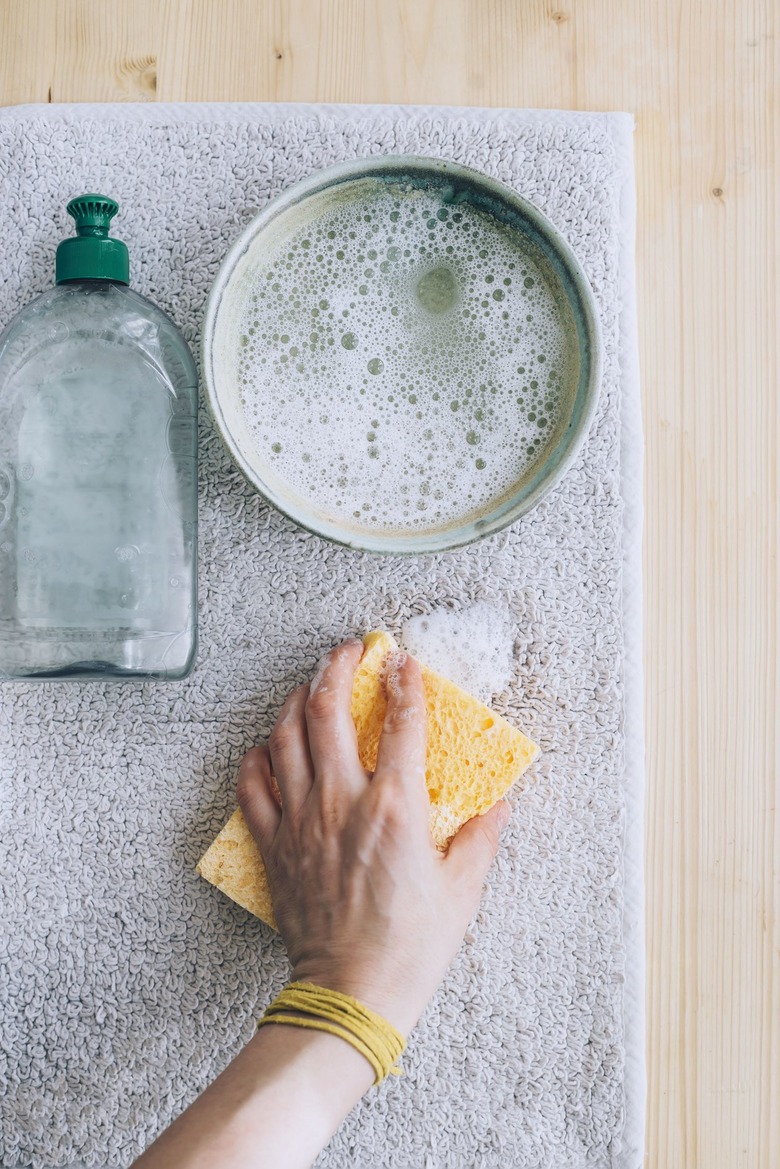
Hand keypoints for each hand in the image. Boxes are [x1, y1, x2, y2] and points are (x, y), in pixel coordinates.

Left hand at [236, 637, 510, 1038]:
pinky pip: (252, 786)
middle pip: (328, 711)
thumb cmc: (410, 946)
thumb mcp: (463, 890)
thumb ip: (482, 837)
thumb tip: (500, 804)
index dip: (404, 683)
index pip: (400, 723)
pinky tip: (267, 745)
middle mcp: (343, 802)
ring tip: (310, 684)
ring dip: (296, 700)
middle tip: (349, 651)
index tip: (404, 661)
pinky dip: (256, 757)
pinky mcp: (275, 845)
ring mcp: (302, 821)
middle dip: (337, 667)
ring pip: (285, 737)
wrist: (351, 994)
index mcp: (395, 808)